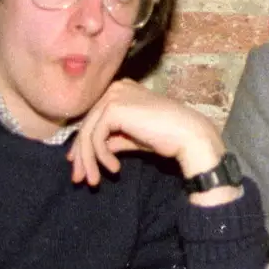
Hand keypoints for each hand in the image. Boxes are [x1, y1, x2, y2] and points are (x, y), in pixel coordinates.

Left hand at [68, 78, 223, 186]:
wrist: (187, 134)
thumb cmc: (167, 136)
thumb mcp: (134, 137)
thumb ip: (114, 139)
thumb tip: (97, 149)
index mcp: (121, 90)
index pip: (94, 118)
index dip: (83, 145)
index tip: (80, 166)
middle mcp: (115, 88)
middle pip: (87, 125)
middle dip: (82, 156)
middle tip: (80, 179)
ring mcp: (114, 96)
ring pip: (88, 133)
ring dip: (89, 161)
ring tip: (94, 181)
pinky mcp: (114, 108)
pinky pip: (96, 137)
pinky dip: (101, 156)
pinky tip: (115, 168)